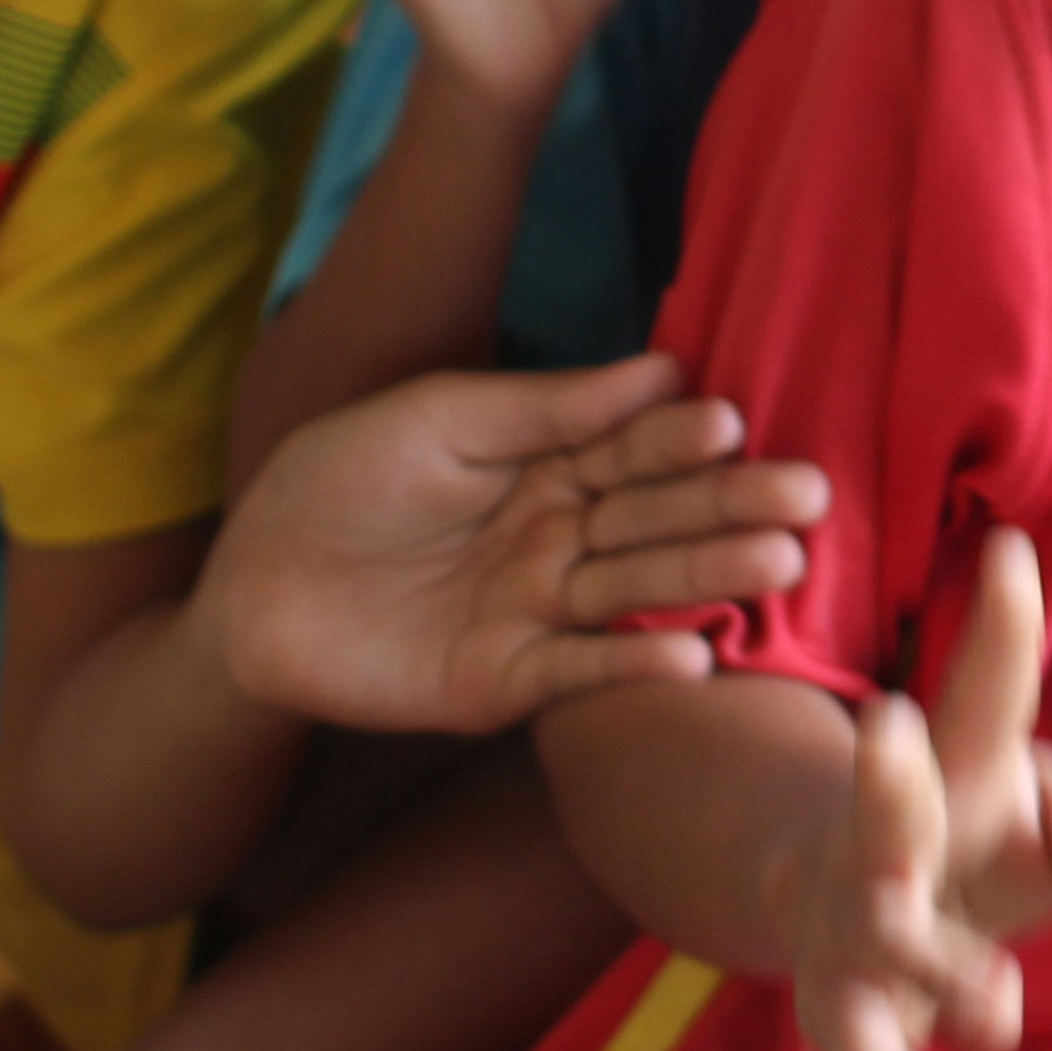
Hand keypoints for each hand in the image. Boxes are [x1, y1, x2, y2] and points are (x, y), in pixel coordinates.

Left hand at [205, 356, 825, 734]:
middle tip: (805, 496)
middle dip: (729, 507)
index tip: (733, 423)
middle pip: (656, 518)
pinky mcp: (505, 682)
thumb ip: (545, 405)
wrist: (246, 589)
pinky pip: (579, 670)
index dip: (681, 438)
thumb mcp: (438, 418)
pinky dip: (632, 663)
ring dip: (707, 578)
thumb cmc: (338, 480)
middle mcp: (559, 537)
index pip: (633, 447)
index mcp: (547, 464)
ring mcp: (538, 610)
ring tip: (777, 566)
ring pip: (636, 589)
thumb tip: (665, 368)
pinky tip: (694, 654)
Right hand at [792, 526, 1051, 1050]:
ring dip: (940, 963)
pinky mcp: (843, 1007)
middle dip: (889, 772)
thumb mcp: (1043, 813)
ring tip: (1003, 1011)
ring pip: (884, 936)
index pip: (988, 695)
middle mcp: (892, 837)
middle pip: (893, 800)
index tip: (1010, 550)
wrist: (838, 907)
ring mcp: (858, 921)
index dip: (1000, 629)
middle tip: (891, 727)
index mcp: (954, 769)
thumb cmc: (978, 841)